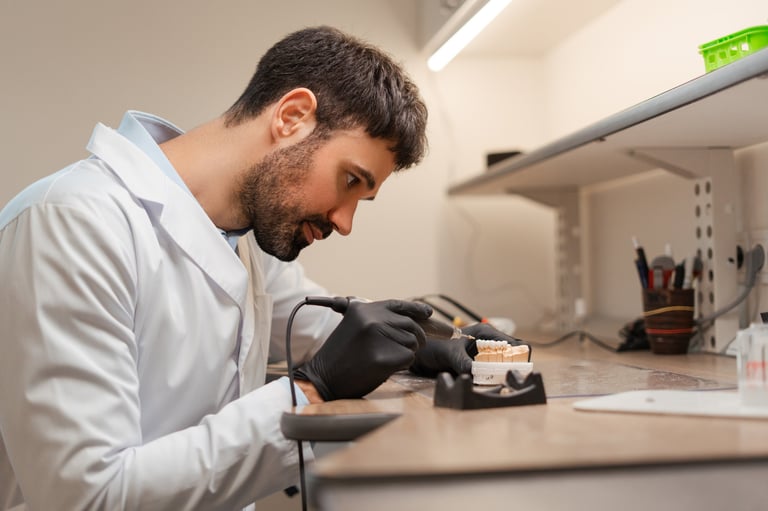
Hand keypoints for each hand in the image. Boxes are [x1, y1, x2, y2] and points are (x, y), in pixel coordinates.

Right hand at [294, 299, 431, 399]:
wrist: (322, 378)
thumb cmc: (340, 357)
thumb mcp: (355, 329)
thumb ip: (378, 322)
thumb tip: (412, 323)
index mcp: (363, 309)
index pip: (398, 305)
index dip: (416, 309)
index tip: (428, 313)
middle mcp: (372, 318)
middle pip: (410, 325)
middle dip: (416, 338)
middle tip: (412, 348)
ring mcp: (378, 336)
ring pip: (411, 342)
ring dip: (405, 353)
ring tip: (384, 359)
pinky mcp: (383, 356)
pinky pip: (408, 358)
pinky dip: (402, 365)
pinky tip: (384, 367)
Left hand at [409, 322, 528, 377]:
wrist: (420, 355)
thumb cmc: (433, 346)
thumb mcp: (448, 353)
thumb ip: (461, 361)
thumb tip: (473, 373)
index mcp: (486, 333)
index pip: (515, 344)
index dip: (521, 356)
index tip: (517, 371)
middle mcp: (488, 344)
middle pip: (512, 358)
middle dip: (512, 370)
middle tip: (508, 382)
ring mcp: (483, 358)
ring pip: (501, 369)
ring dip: (500, 378)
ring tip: (497, 386)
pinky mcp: (477, 369)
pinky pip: (489, 377)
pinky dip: (489, 383)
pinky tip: (485, 389)